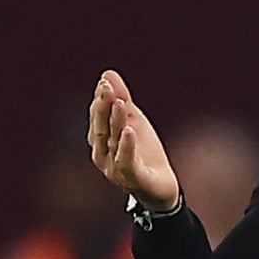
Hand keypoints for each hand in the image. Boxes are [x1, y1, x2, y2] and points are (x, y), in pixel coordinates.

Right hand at [87, 69, 179, 210]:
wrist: (161, 185)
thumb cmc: (143, 151)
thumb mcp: (134, 121)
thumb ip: (122, 99)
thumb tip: (107, 74)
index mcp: (101, 139)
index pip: (98, 116)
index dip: (100, 100)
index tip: (105, 82)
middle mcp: (103, 154)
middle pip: (100, 127)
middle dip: (102, 107)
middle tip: (106, 87)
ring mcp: (114, 167)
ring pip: (112, 141)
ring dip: (115, 121)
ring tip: (120, 103)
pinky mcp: (131, 178)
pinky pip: (126, 161)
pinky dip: (126, 146)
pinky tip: (129, 131)